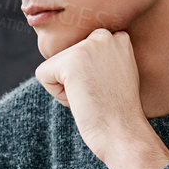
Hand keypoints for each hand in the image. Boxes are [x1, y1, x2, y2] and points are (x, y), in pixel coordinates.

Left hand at [34, 27, 147, 164]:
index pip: (81, 52)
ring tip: (92, 98)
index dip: (88, 76)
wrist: (124, 132)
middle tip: (99, 95)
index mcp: (117, 38)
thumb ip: (100, 59)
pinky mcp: (71, 60)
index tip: (107, 90)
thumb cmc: (119, 114)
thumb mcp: (116, 75)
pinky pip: (43, 75)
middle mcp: (104, 36)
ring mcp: (87, 46)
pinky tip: (80, 100)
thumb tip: (76, 58)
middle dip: (75, 80)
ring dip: (67, 87)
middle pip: (66, 58)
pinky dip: (56, 94)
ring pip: (55, 66)